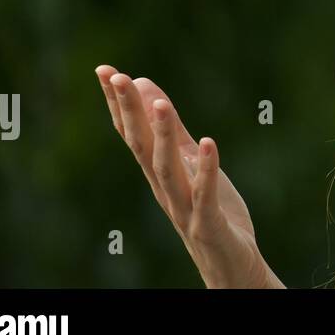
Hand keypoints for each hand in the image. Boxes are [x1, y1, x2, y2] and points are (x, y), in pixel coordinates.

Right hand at [95, 65, 283, 288]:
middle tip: (117, 76)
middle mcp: (164, 189)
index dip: (118, 103)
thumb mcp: (190, 163)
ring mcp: (184, 208)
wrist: (231, 265)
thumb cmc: (209, 211)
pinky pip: (205, 196)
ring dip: (163, 136)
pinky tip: (211, 144)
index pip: (131, 134)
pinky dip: (206, 171)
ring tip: (159, 103)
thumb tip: (146, 87)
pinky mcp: (208, 224)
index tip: (104, 69)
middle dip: (129, 112)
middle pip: (142, 147)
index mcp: (158, 173)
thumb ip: (171, 129)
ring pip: (168, 170)